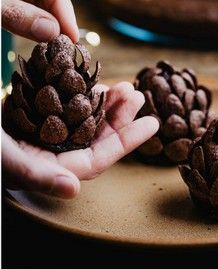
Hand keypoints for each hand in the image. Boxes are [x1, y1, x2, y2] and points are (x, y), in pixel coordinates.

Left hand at [2, 0, 78, 42]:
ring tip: (52, 41)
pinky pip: (15, 2)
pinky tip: (36, 32)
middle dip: (53, 12)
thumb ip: (14, 12)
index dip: (62, 3)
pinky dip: (25, 18)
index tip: (71, 32)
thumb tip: (52, 31)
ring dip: (41, 18)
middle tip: (65, 40)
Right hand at [2, 82, 158, 197]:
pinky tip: (94, 80)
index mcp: (38, 169)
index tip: (152, 124)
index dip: (125, 144)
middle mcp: (41, 154)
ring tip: (125, 85)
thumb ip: (33, 173)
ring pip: (81, 120)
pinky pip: (61, 106)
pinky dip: (79, 93)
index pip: (94, 162)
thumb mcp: (3, 155)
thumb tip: (72, 189)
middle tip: (138, 94)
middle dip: (119, 119)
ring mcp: (34, 134)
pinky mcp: (25, 115)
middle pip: (93, 139)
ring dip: (104, 103)